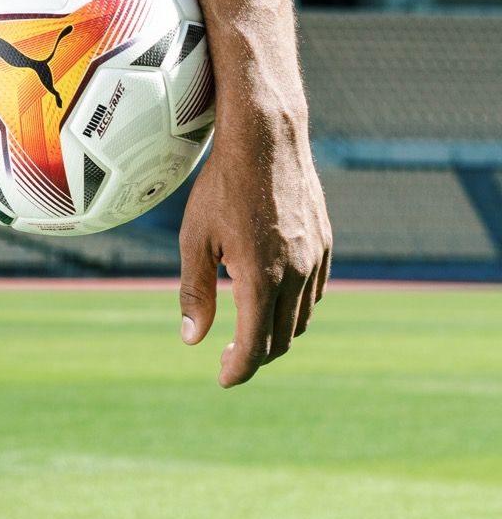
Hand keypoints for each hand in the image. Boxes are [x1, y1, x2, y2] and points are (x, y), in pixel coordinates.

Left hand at [177, 98, 331, 387]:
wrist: (266, 139)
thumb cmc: (222, 186)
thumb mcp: (195, 238)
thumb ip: (195, 291)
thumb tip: (193, 340)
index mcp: (261, 278)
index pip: (255, 346)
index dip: (238, 369)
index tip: (223, 378)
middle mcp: (295, 275)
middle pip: (281, 339)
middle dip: (256, 355)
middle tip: (229, 356)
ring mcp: (315, 259)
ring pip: (301, 318)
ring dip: (277, 333)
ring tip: (250, 330)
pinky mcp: (324, 243)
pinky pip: (315, 291)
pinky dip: (295, 306)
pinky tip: (274, 297)